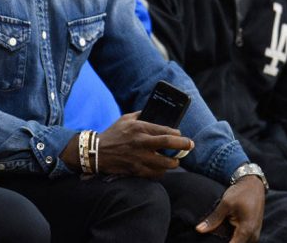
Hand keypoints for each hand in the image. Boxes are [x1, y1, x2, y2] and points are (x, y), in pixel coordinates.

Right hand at [60, 112, 193, 178]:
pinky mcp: (137, 170)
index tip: (182, 136)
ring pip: (166, 163)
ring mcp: (140, 157)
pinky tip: (160, 168)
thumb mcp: (125, 119)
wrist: (97, 152)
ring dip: (173, 162)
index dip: (178, 134)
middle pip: (169, 143)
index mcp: (139, 128)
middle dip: (184, 145)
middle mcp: (141, 142)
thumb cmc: (112, 134)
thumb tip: (153, 112)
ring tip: (173, 160)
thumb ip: (141, 115)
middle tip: (190, 146)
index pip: (165, 130)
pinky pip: (157, 174)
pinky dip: (161, 172)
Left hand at [196, 176, 264, 242]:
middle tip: (213, 231)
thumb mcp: (225, 204)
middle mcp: (253, 236)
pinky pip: (241, 239)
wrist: (253, 185)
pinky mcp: (252, 231)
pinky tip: (223, 228)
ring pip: (238, 242)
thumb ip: (213, 219)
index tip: (209, 241)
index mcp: (247, 230)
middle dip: (222, 240)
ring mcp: (254, 234)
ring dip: (227, 238)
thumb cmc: (240, 193)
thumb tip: (199, 230)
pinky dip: (232, 235)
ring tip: (217, 228)